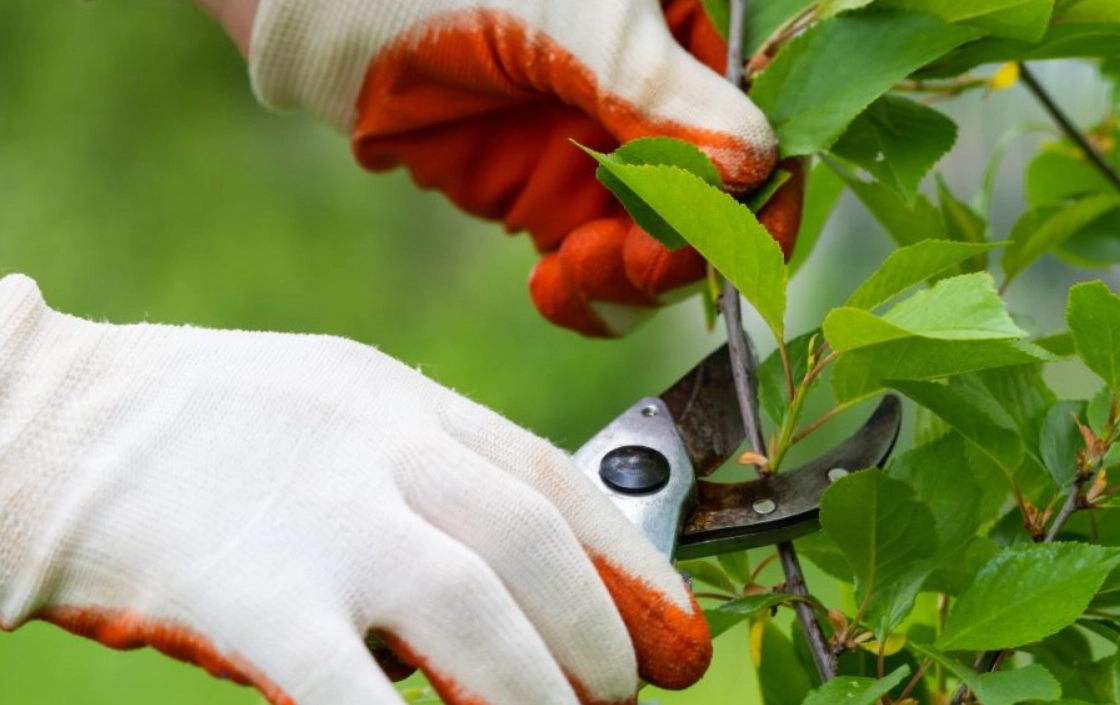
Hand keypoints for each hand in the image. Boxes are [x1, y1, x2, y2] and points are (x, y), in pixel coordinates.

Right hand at [0, 274, 709, 704]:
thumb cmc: (204, 428)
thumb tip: (516, 577)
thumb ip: (427, 478)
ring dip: (535, 690)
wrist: (54, 422)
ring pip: (471, 612)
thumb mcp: (337, 412)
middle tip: (621, 699)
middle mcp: (375, 446)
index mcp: (402, 400)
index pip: (551, 477)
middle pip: (528, 546)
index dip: (629, 561)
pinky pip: (353, 690)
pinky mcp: (249, 591)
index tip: (674, 630)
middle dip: (595, 635)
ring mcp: (315, 515)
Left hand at [240, 0, 792, 336]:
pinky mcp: (551, 206)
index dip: (751, 203)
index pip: (753, 135)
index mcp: (682, 41)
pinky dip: (589, 299)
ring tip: (576, 270)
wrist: (331, 18)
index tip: (715, 245)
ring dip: (633, 283)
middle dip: (682, 253)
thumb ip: (656, 93)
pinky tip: (554, 288)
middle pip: (714, 213)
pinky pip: (597, 275)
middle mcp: (656, 107)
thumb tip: (753, 167)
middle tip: (634, 263)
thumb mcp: (571, 18)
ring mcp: (604, 162)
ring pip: (660, 254)